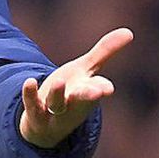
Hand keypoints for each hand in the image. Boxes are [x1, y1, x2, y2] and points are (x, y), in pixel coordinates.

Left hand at [19, 27, 133, 148]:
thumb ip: (105, 52)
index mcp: (88, 91)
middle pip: (82, 99)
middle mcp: (74, 103)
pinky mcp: (35, 113)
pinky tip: (29, 81)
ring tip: (58, 81)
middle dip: (90, 95)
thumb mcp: (86, 70)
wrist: (46, 125)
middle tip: (99, 92)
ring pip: (57, 103)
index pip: (98, 89)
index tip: (107, 88)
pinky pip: (32, 104)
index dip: (102, 87)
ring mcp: (54, 110)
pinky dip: (30, 94)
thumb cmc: (71, 91)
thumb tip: (129, 32)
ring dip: (58, 94)